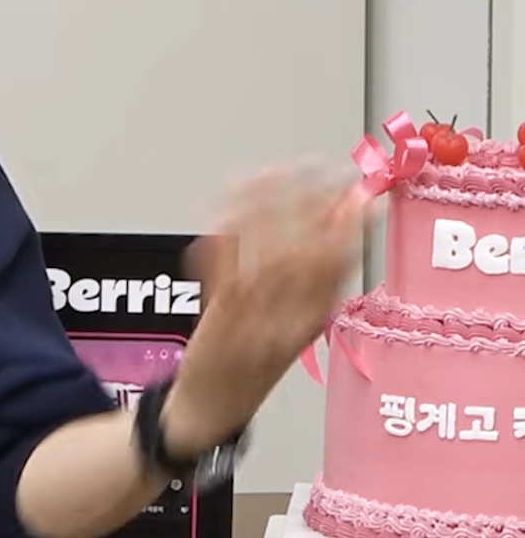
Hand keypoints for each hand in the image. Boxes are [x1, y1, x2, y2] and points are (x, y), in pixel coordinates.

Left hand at [166, 162, 365, 451]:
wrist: (212, 404)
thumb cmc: (257, 358)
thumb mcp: (300, 323)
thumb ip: (320, 281)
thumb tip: (343, 226)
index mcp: (312, 325)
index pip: (340, 270)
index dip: (353, 229)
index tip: (362, 194)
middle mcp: (285, 324)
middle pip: (307, 258)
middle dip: (317, 208)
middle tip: (325, 171)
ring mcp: (249, 321)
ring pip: (268, 255)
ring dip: (275, 206)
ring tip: (285, 170)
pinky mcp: (214, 314)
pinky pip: (221, 264)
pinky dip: (227, 226)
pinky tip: (234, 194)